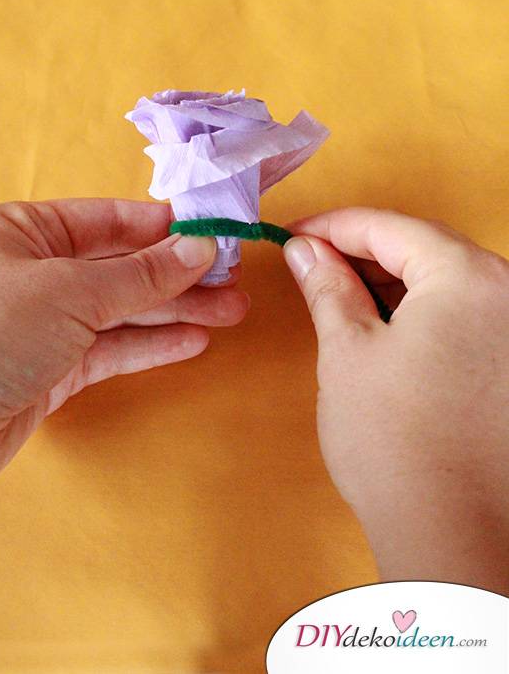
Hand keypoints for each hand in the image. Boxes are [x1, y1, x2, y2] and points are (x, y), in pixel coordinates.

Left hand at [0, 199, 248, 557]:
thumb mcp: (72, 291)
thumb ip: (141, 275)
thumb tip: (200, 249)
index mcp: (28, 231)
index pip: (111, 220)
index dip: (166, 226)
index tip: (220, 231)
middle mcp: (37, 272)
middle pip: (122, 267)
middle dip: (179, 274)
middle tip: (238, 280)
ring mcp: (45, 325)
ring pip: (122, 311)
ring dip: (175, 311)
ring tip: (232, 312)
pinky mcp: (51, 372)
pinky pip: (111, 350)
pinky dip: (150, 345)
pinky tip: (194, 341)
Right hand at [281, 207, 508, 592]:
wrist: (453, 538)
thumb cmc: (396, 443)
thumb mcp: (347, 351)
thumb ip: (327, 286)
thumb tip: (307, 251)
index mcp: (469, 278)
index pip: (392, 227)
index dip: (333, 226)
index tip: (294, 234)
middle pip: (426, 249)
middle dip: (362, 252)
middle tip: (310, 265)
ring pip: (447, 282)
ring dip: (393, 282)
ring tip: (339, 299)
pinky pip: (467, 314)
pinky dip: (423, 312)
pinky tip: (385, 329)